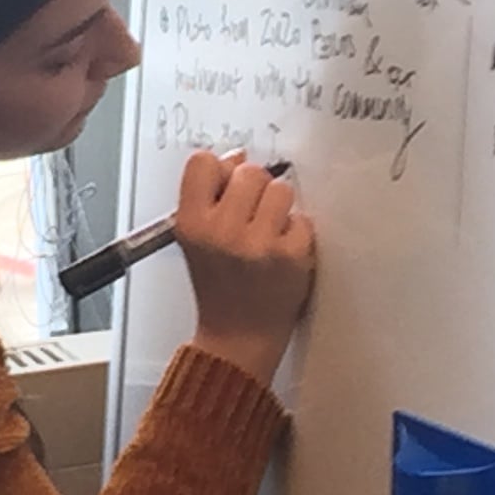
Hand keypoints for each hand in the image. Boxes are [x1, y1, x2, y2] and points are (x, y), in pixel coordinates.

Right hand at [177, 150, 314, 388]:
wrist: (238, 337)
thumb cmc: (219, 286)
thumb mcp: (197, 240)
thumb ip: (211, 196)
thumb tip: (238, 156)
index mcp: (191, 224)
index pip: (203, 162)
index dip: (220, 170)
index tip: (227, 187)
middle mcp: (221, 231)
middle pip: (249, 171)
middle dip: (255, 190)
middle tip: (251, 219)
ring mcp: (257, 244)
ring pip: (281, 190)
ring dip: (280, 209)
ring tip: (268, 235)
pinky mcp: (291, 256)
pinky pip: (303, 219)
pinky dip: (297, 234)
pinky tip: (282, 254)